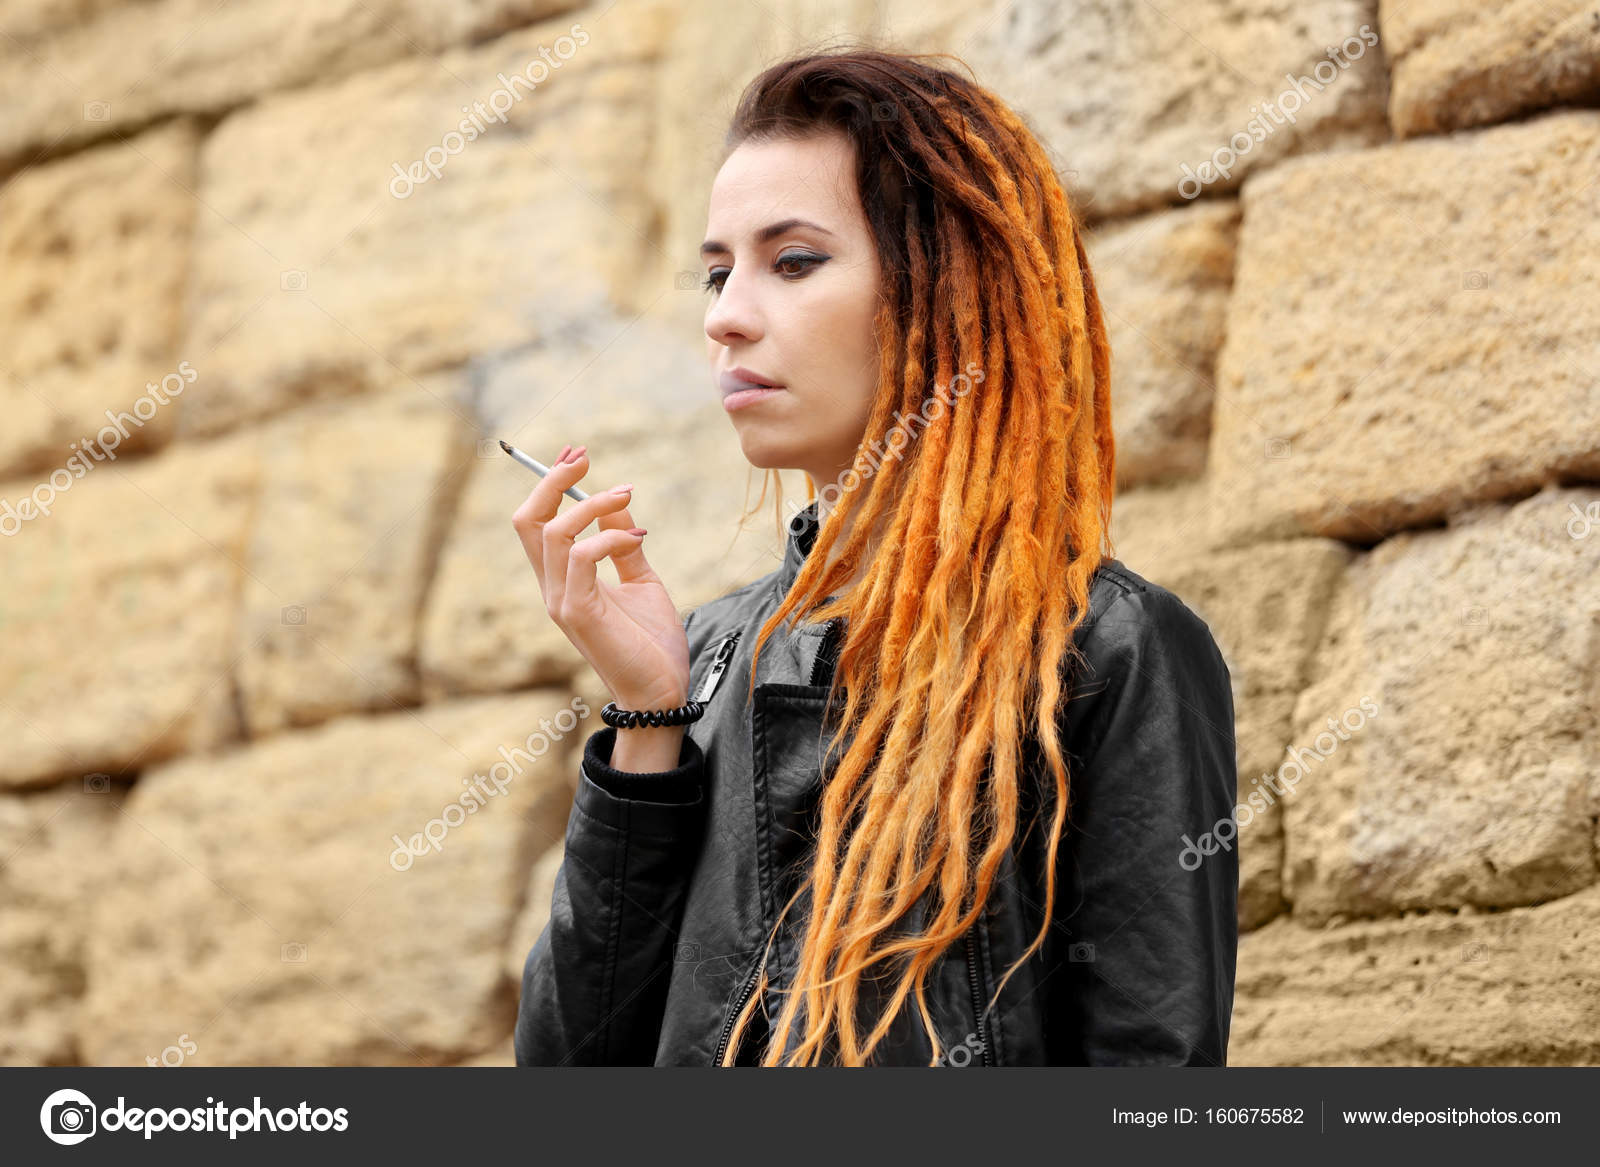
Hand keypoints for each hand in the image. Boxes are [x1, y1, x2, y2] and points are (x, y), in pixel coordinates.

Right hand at [511, 444, 689, 710]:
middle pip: (528, 520)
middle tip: (585, 457)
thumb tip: (619, 504)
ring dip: (592, 504)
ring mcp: (560, 601)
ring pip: (553, 531)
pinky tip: (638, 539)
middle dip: (553, 480)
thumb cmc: (652, 643)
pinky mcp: (578, 612)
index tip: (578, 454)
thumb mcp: (642, 581)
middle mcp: (552, 588)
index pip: (537, 522)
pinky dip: (608, 537)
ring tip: (627, 494)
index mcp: (562, 580)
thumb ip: (624, 545)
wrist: (661, 692)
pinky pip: (580, 557)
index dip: (551, 483)